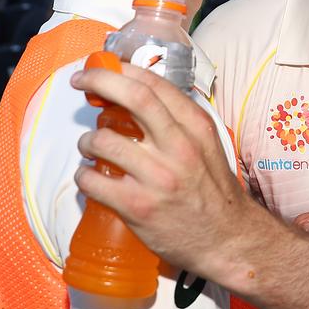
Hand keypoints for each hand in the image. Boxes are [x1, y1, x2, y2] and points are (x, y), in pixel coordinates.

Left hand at [71, 62, 264, 279]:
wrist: (228, 241)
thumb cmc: (213, 193)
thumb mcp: (207, 147)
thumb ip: (179, 122)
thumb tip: (138, 96)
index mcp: (196, 128)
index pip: (154, 84)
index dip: (121, 69)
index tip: (102, 68)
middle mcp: (179, 147)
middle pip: (132, 97)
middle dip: (99, 81)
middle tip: (81, 82)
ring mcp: (158, 178)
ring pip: (102, 141)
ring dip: (87, 141)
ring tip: (90, 148)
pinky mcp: (138, 207)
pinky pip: (93, 181)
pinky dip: (83, 176)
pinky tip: (90, 178)